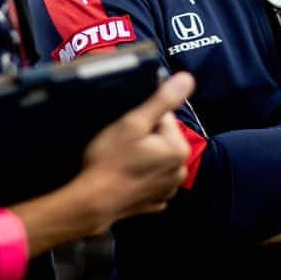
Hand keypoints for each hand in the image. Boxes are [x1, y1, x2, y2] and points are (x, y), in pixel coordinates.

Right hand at [77, 72, 194, 232]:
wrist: (93, 201)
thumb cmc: (110, 160)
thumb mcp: (134, 122)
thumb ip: (163, 100)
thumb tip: (187, 79)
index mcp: (178, 148)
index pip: (164, 116)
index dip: (141, 118)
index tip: (126, 128)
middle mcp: (179, 169)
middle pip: (161, 138)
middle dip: (143, 137)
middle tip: (121, 144)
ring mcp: (168, 189)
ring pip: (155, 157)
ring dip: (142, 155)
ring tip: (121, 159)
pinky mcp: (155, 201)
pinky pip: (150, 178)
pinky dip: (140, 175)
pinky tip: (125, 176)